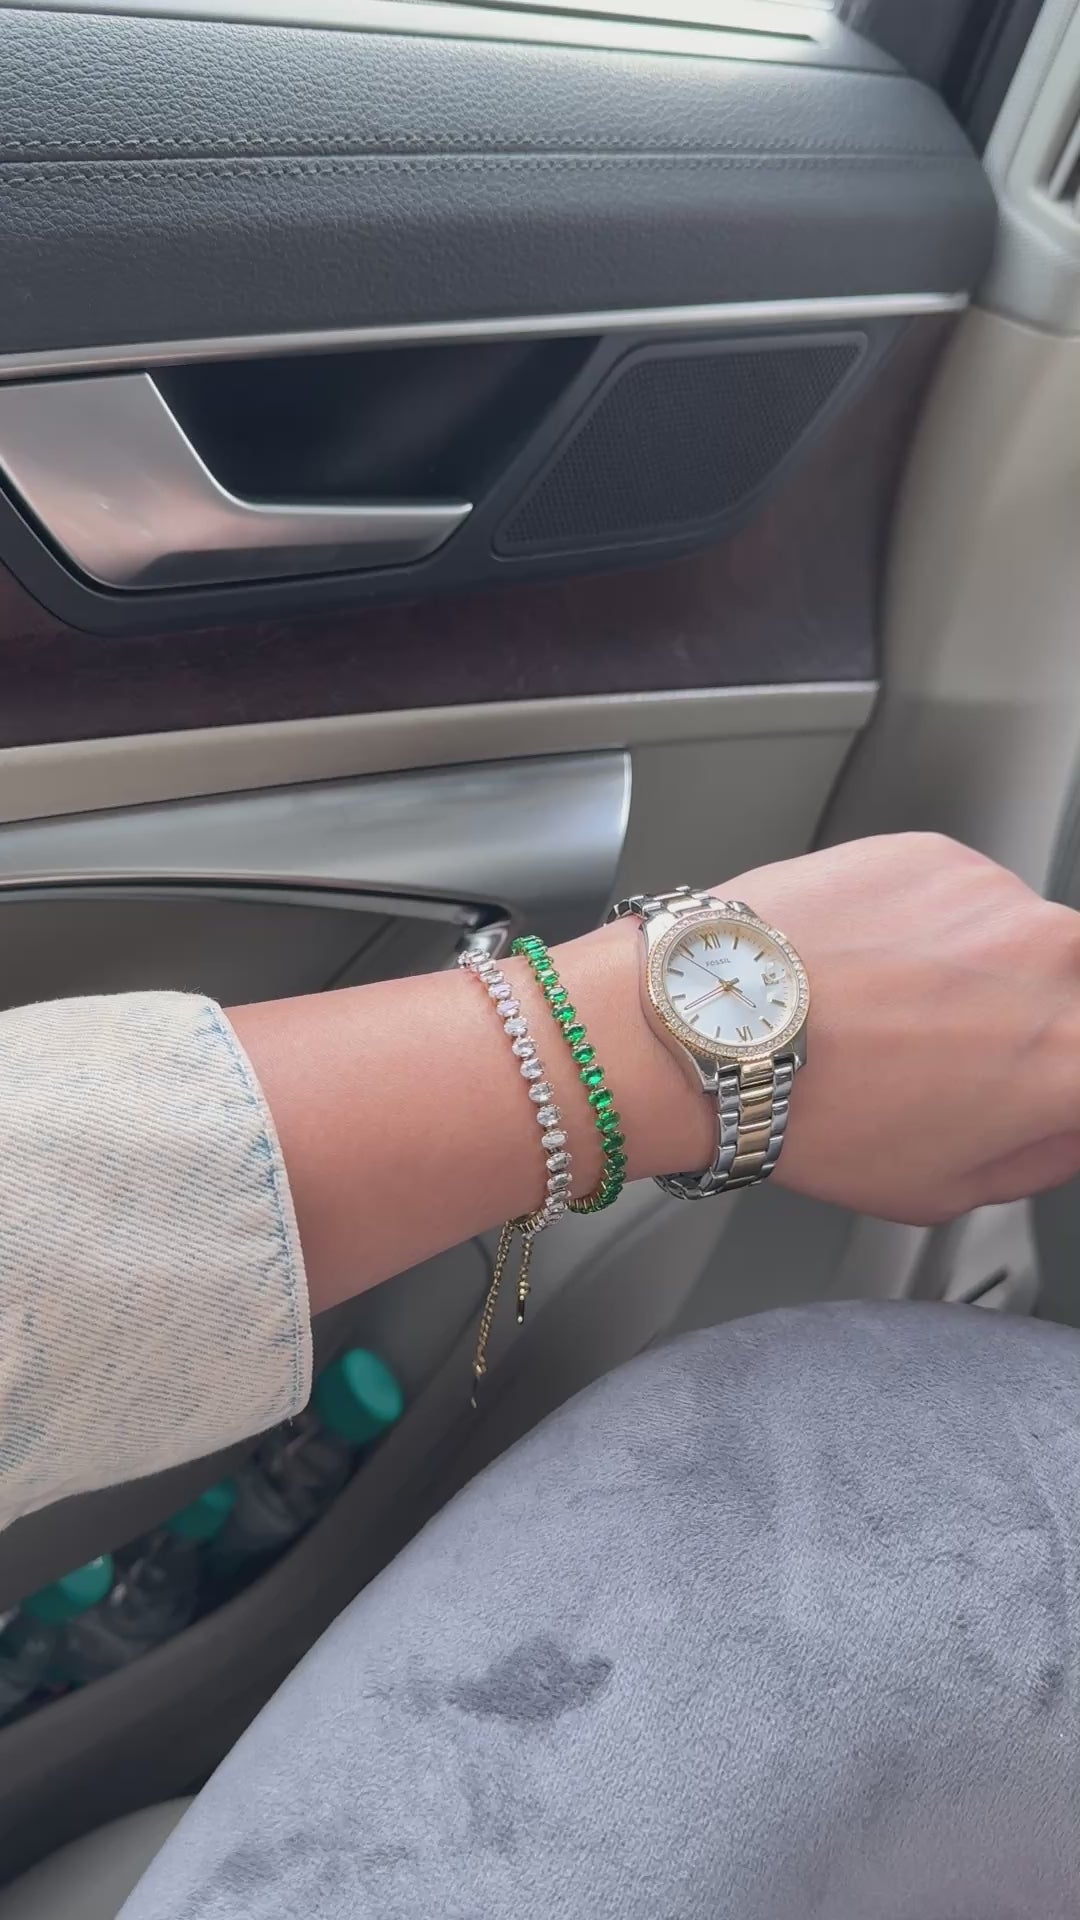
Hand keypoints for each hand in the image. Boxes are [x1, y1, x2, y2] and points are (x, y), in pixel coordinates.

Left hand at [715, 833, 1079, 1223]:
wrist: (718, 1027)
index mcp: (1073, 1056)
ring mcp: (999, 897)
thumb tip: (1065, 1126)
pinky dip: (926, 923)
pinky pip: (959, 894)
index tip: (1030, 1079)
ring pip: (1019, 934)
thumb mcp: (945, 1190)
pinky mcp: (942, 854)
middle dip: (1033, 1018)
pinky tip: (865, 963)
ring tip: (893, 1006)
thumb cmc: (815, 1113)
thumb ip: (1041, 1156)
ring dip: (978, 966)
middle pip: (1073, 988)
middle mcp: (1055, 962)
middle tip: (957, 1050)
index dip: (1059, 1074)